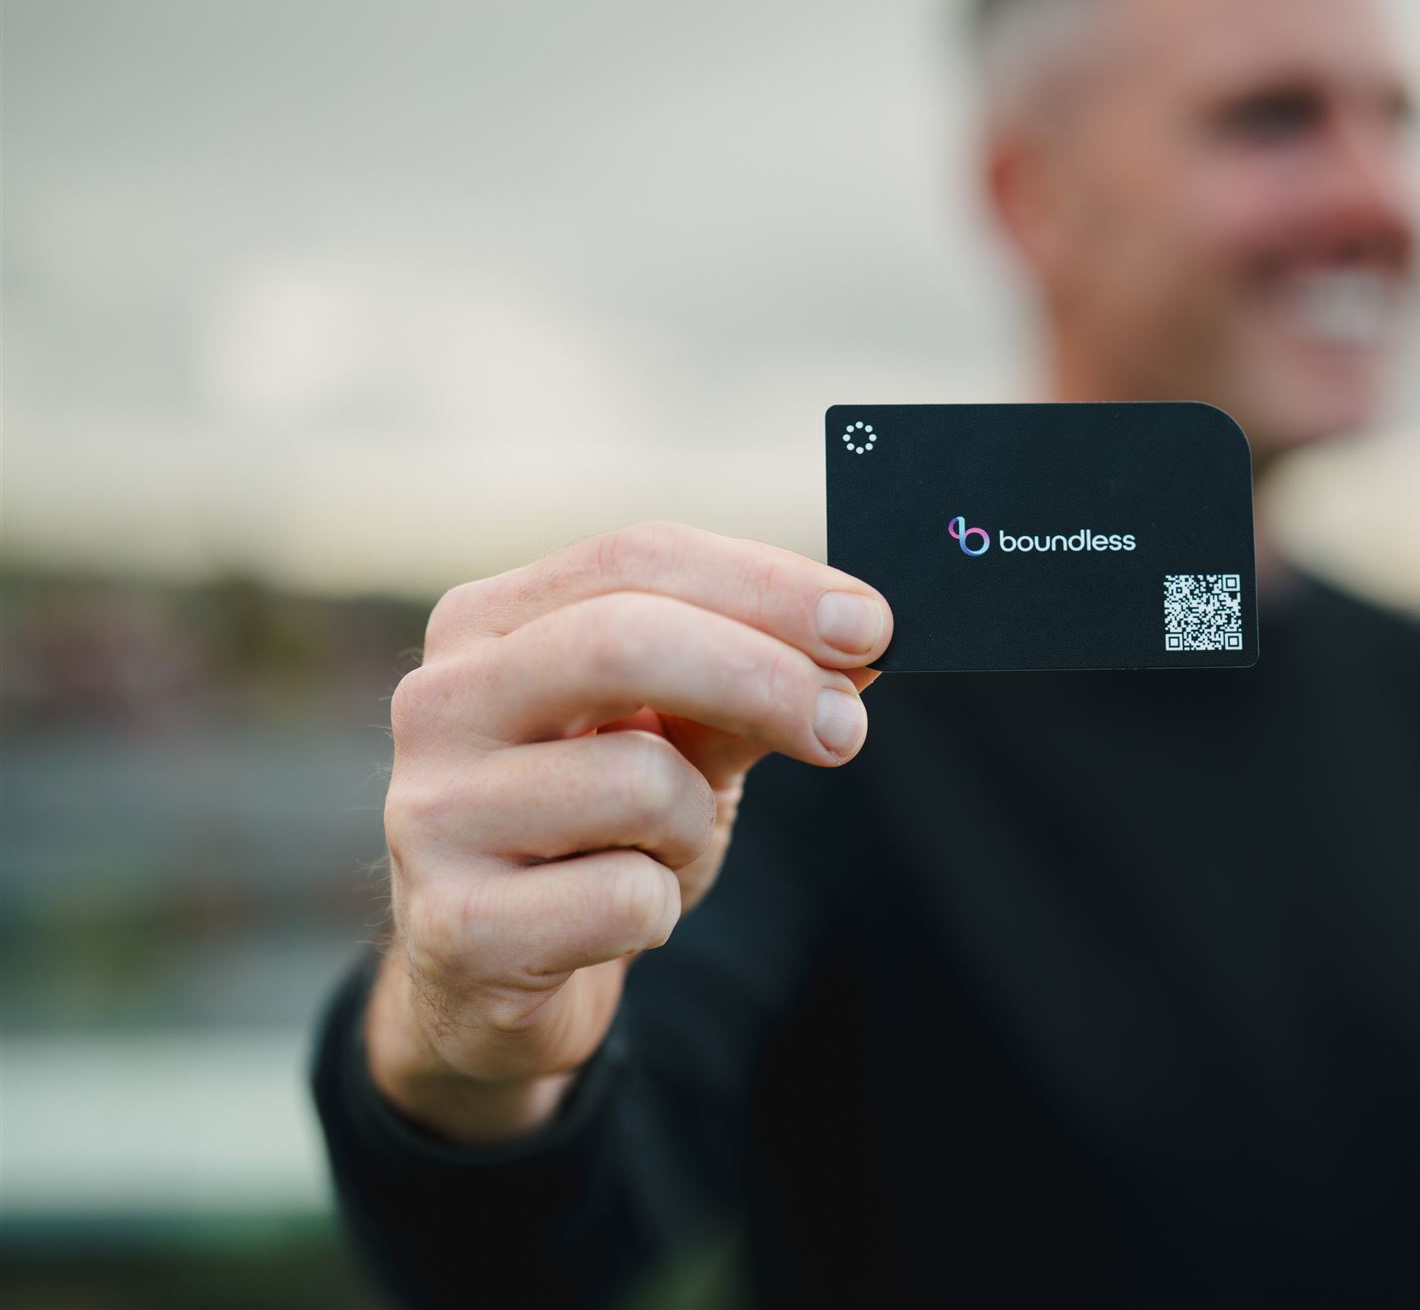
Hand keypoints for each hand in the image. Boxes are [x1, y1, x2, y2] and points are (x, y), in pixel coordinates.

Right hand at [364, 522, 889, 1142]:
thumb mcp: (676, 740)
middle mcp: (440, 701)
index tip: (871, 625)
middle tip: (848, 727)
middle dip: (763, 678)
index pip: (639, 557)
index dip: (769, 585)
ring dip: (698, 822)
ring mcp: (432, 814)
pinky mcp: (456, 927)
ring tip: (664, 850)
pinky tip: (615, 918)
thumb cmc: (593, 833)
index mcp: (488, 622)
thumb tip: (864, 645)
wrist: (493, 979)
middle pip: (623, 642)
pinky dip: (659, 909)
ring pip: (638, 780)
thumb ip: (753, 684)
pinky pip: (624, 898)